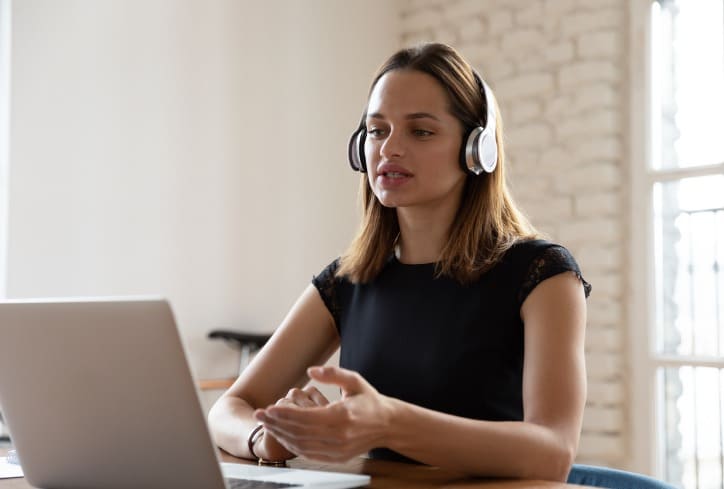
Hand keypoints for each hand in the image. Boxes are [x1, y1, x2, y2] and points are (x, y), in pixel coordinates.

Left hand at [254, 366, 392, 461]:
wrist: (387, 424)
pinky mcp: (337, 457)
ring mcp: (339, 450)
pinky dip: (293, 446)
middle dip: (276, 424)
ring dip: (281, 436)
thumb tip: (310, 371)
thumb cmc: (368, 400)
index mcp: (343, 416)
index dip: (284, 414)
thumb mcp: (354, 380)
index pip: (305, 418)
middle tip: (259, 415)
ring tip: (266, 424)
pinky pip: (309, 454)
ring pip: (302, 445)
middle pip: (300, 433)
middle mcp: (340, 436)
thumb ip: (332, 374)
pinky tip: (282, 436)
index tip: (267, 408)